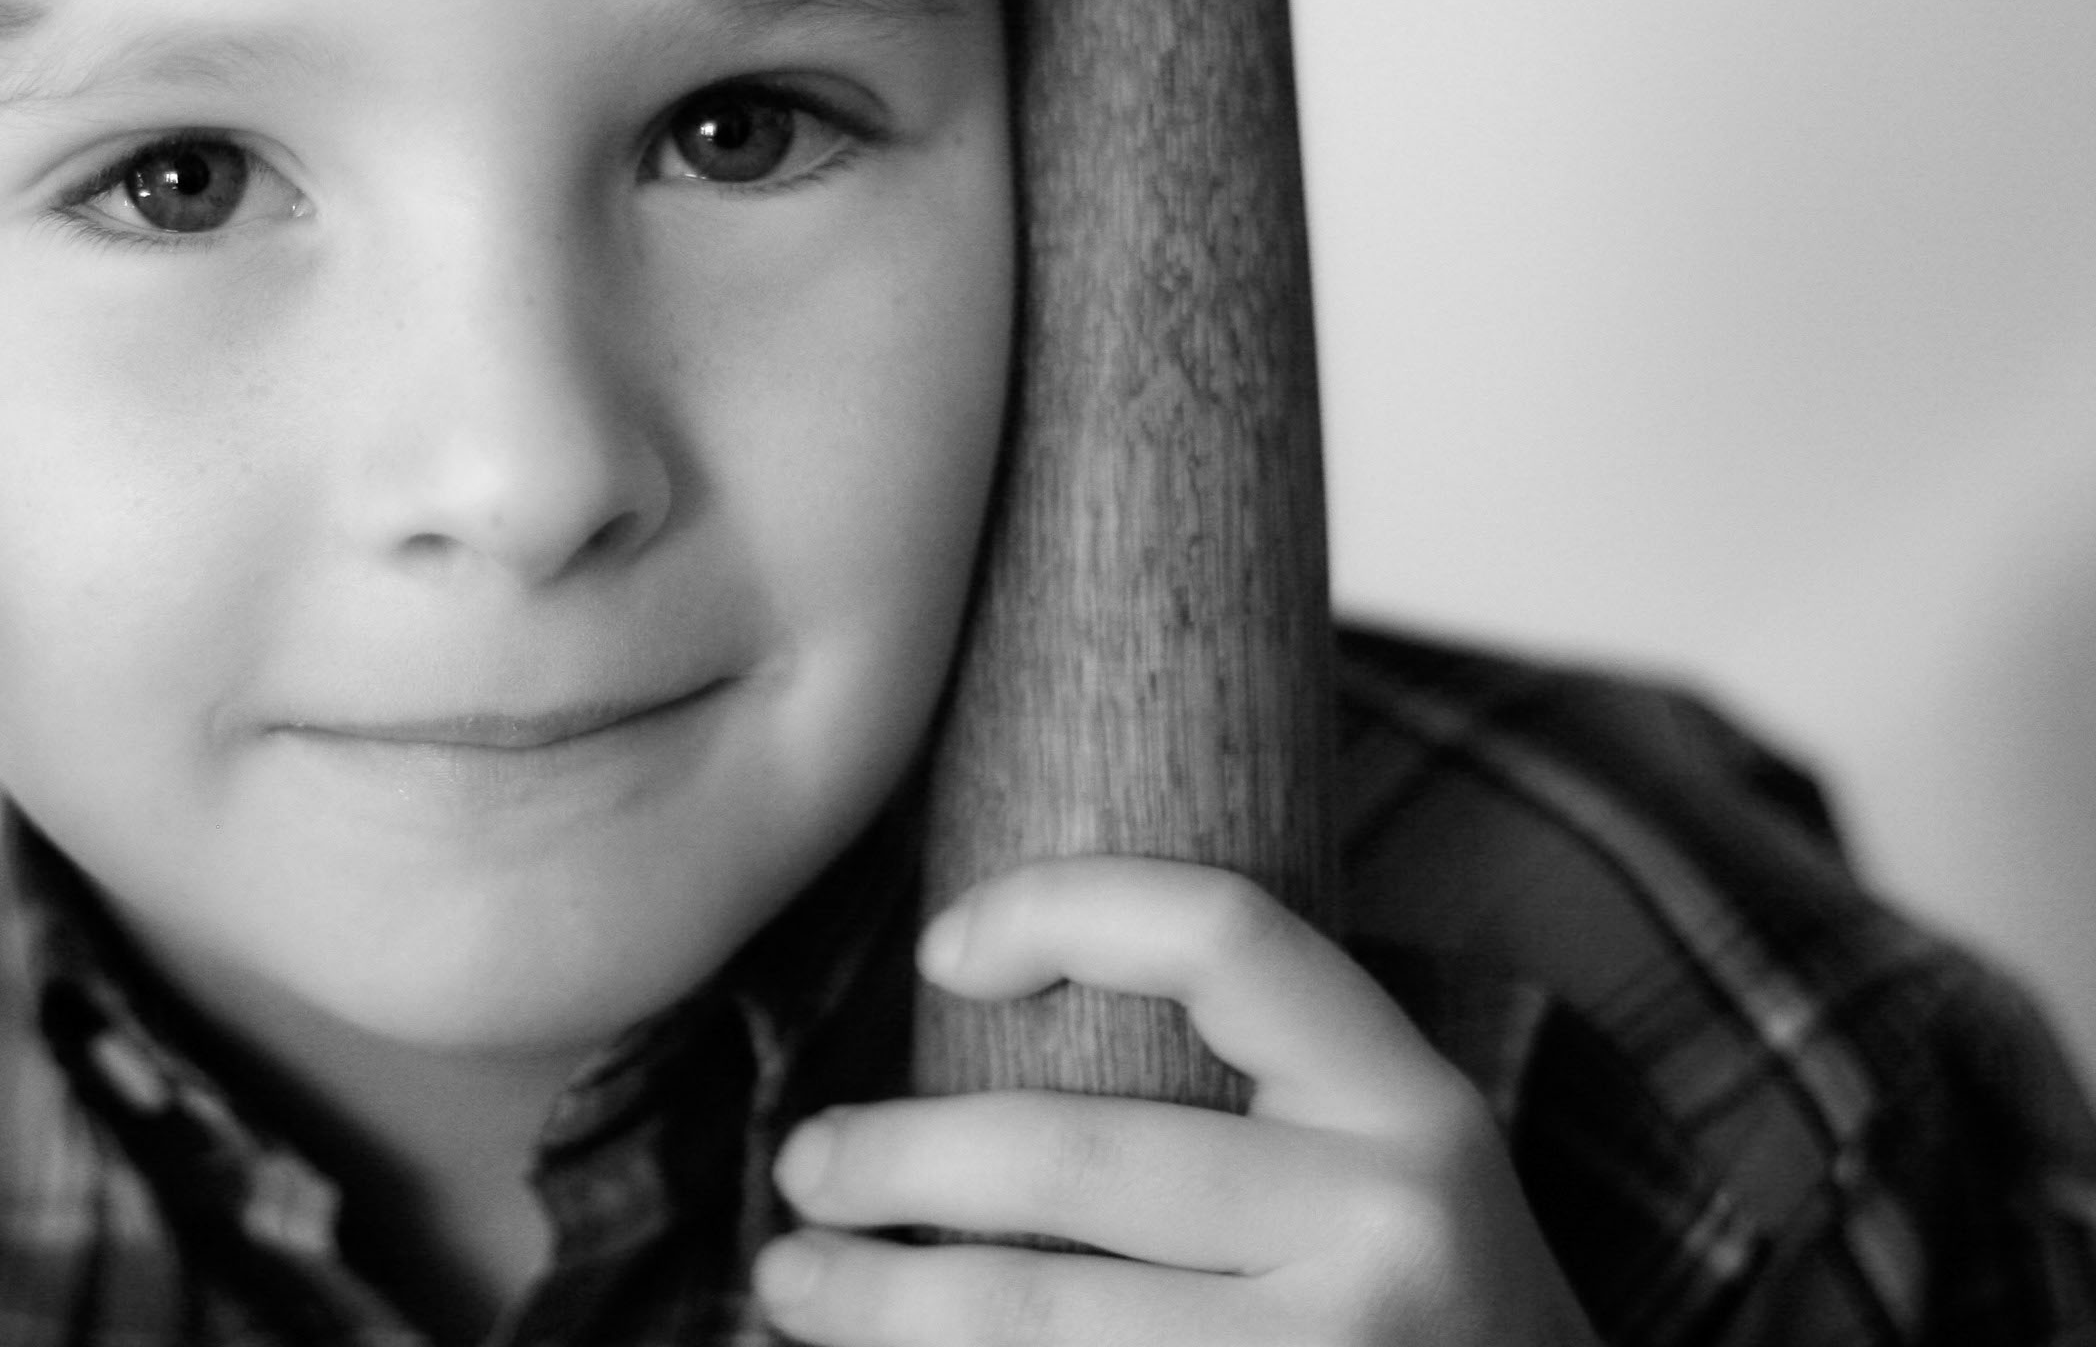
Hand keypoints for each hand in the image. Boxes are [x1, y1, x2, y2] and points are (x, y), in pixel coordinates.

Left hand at [753, 857, 1599, 1344]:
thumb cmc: (1422, 1311)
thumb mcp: (1382, 1175)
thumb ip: (1245, 1108)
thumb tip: (963, 1009)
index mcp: (1412, 1108)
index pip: (1223, 935)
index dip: (1061, 909)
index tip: (936, 949)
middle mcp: (1390, 1231)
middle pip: (1081, 1157)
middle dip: (901, 1161)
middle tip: (802, 1167)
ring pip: (1047, 1322)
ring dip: (886, 1304)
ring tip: (792, 1281)